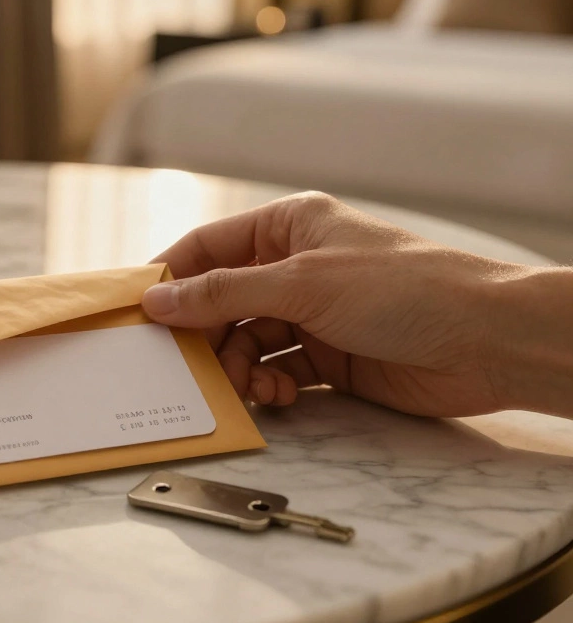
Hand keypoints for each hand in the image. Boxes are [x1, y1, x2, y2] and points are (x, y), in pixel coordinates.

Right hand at [142, 192, 572, 418]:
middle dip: (204, 335)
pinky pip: (276, 371)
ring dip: (238, 367)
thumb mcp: (300, 283)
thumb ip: (223, 294)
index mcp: (288, 227)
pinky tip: (277, 395)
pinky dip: (268, 386)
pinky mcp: (330, 358)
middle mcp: (295, 268)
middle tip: (187, 365)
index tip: (136, 312)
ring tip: (247, 386)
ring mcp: (312, 314)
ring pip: (245, 342)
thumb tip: (157, 300)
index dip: (170, 278)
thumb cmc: (402, 290)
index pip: (208, 248)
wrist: (486, 341)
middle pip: (221, 302)